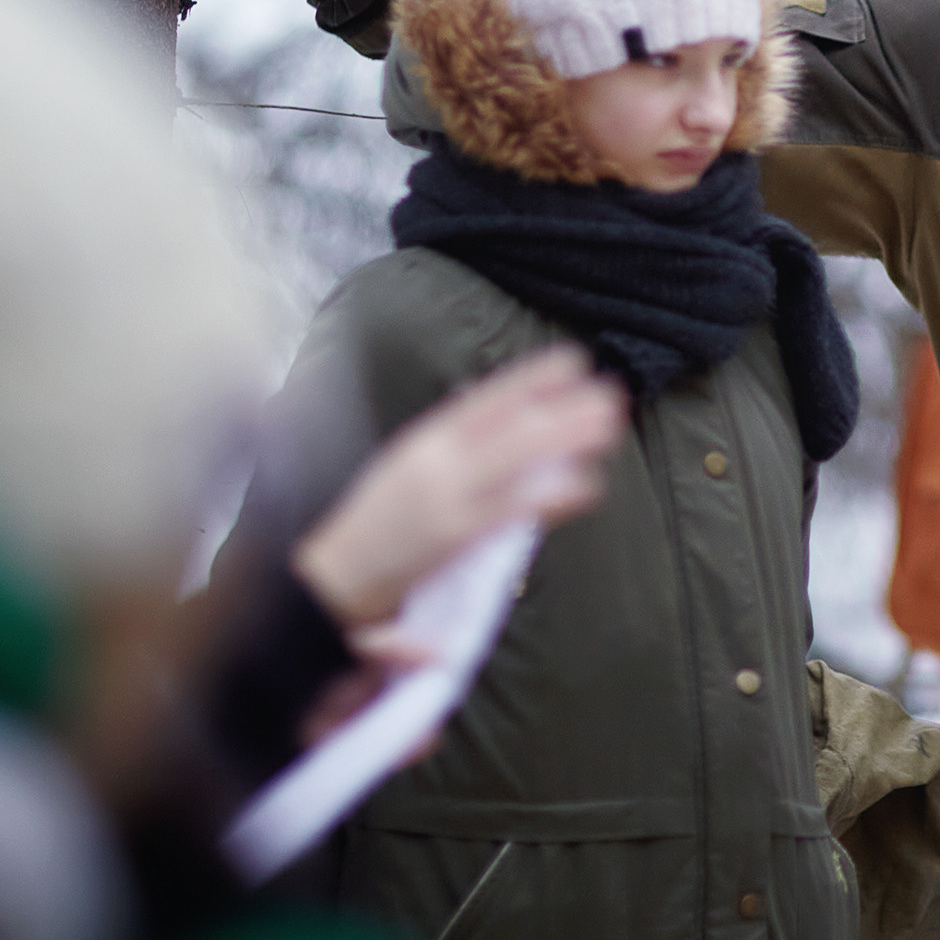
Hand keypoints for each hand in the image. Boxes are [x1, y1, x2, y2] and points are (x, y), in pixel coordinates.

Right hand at [292, 345, 625, 632]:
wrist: (327, 581)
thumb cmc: (372, 528)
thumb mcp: (405, 469)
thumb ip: (449, 443)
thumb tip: (486, 407)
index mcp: (422, 443)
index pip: (483, 401)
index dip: (529, 378)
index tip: (573, 359)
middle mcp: (433, 462)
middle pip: (509, 426)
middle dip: (562, 407)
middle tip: (612, 392)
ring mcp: (444, 499)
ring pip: (515, 461)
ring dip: (566, 440)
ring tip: (611, 427)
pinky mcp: (451, 539)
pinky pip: (509, 512)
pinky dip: (550, 497)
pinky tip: (587, 485)